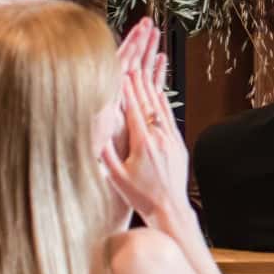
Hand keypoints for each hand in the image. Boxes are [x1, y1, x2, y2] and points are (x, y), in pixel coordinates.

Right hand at [106, 39, 190, 230]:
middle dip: (140, 85)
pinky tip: (160, 97)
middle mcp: (160, 138)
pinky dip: (163, 105)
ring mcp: (172, 140)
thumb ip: (106, 155)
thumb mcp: (116, 177)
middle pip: (149, 105)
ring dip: (153, 90)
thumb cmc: (141, 196)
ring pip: (162, 110)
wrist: (170, 208)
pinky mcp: (179, 145)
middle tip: (133, 66)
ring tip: (146, 74)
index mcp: (143, 144)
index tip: (122, 75)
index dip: (129, 92)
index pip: (134, 111)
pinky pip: (170, 119)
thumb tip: (93, 136)